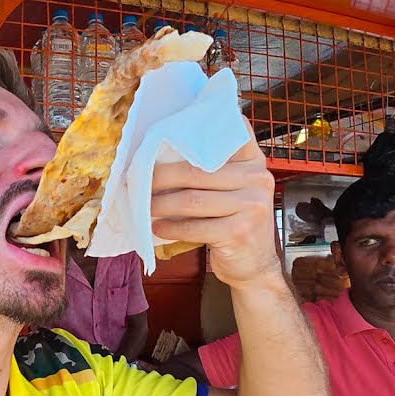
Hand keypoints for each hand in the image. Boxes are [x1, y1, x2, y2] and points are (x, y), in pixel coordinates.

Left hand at [151, 118, 281, 286]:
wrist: (255, 266)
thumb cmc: (234, 224)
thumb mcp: (234, 191)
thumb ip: (214, 170)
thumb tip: (161, 153)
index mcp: (254, 162)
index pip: (230, 132)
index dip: (197, 129)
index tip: (165, 132)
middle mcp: (258, 179)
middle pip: (197, 171)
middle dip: (161, 177)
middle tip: (136, 180)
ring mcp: (251, 206)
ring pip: (192, 200)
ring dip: (161, 204)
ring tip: (144, 205)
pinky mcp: (239, 232)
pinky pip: (195, 226)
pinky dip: (172, 228)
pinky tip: (158, 227)